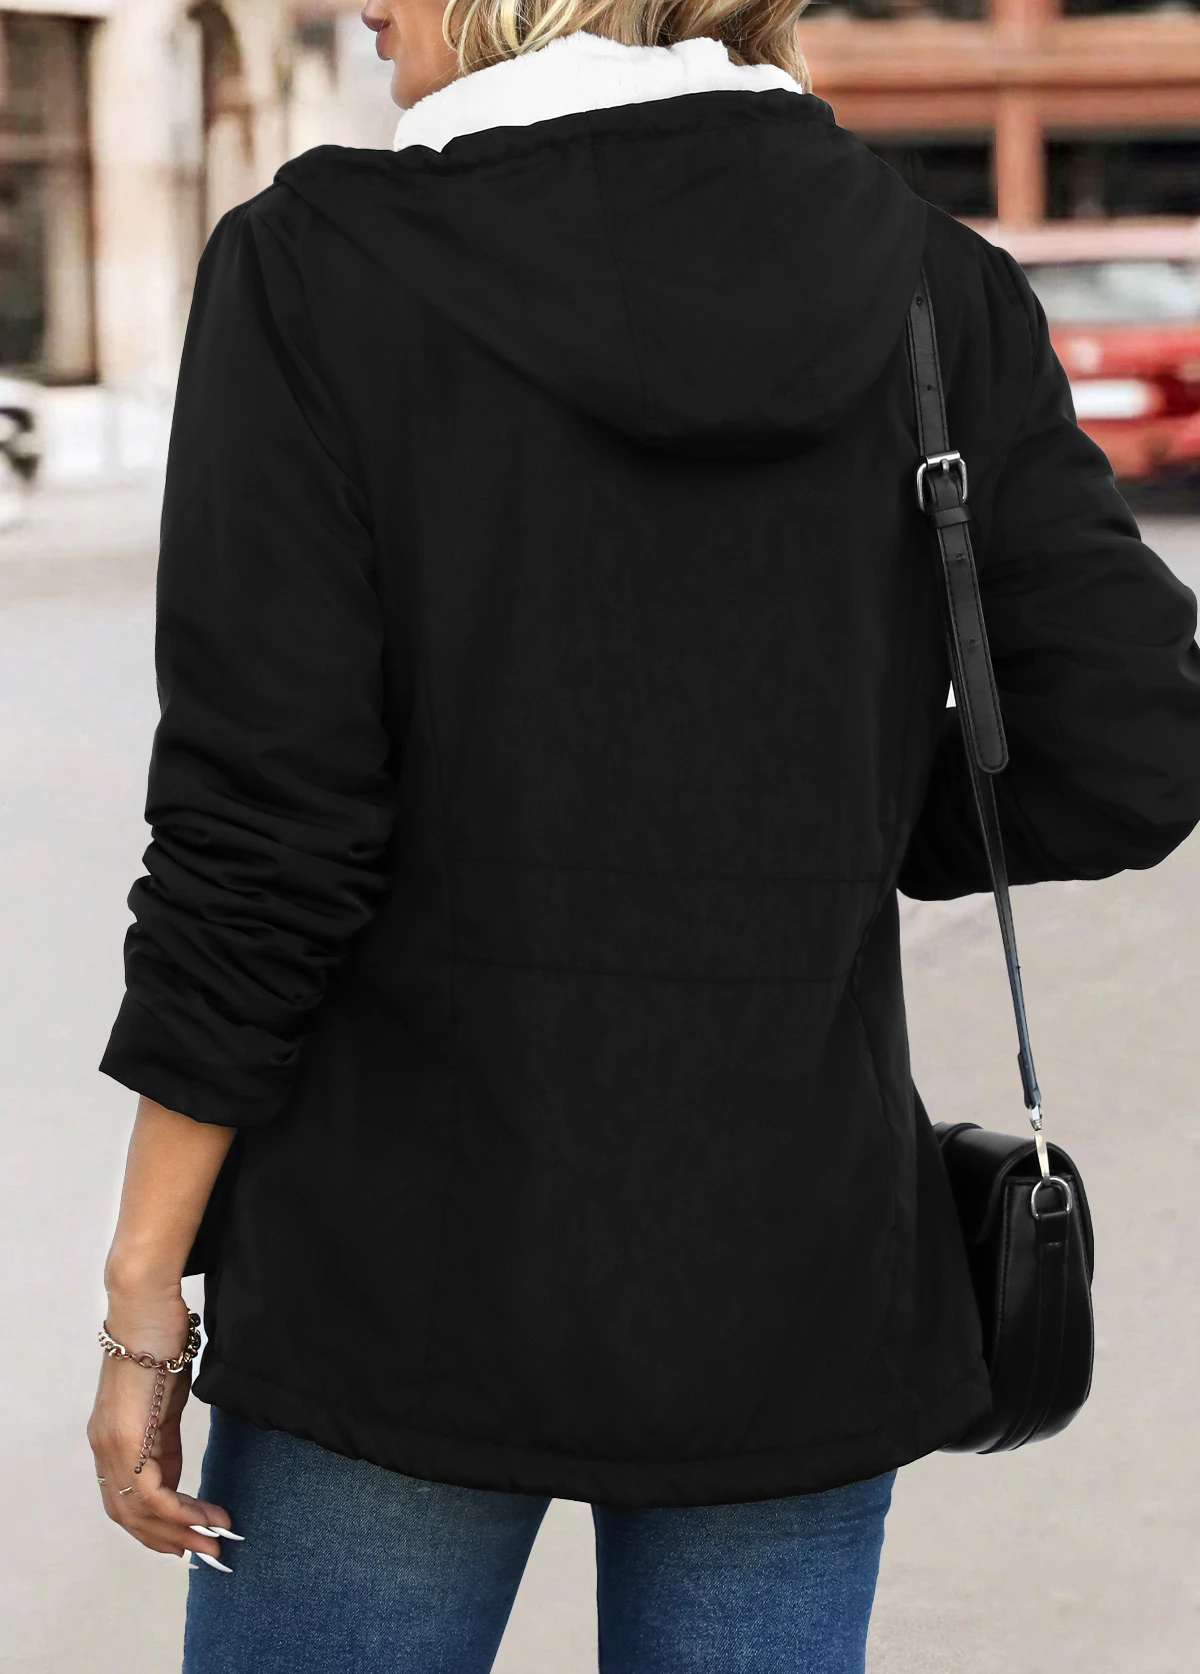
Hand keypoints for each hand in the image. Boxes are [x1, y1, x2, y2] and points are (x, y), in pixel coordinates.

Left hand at [87, 1281, 239, 1568]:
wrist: (146, 1306)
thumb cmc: (159, 1340)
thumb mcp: (164, 1400)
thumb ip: (163, 1440)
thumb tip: (174, 1476)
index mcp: (109, 1439)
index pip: (126, 1500)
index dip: (156, 1527)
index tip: (190, 1537)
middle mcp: (103, 1448)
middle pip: (128, 1516)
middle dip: (170, 1540)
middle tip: (207, 1551)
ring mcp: (111, 1444)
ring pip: (139, 1511)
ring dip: (180, 1532)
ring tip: (214, 1539)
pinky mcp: (127, 1437)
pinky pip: (152, 1492)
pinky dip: (182, 1511)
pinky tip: (207, 1516)